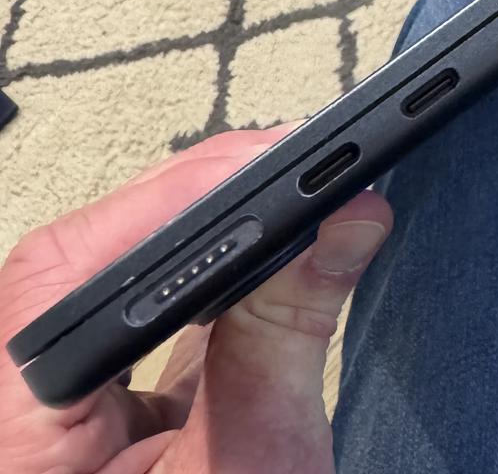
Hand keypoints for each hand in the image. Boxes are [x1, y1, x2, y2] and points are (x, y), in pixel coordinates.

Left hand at [0, 127, 391, 473]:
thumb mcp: (255, 473)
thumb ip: (286, 337)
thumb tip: (344, 221)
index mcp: (20, 427)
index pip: (84, 271)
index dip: (191, 203)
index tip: (291, 174)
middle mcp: (7, 401)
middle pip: (91, 260)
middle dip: (208, 211)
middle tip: (309, 186)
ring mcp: (29, 402)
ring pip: (107, 278)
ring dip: (207, 245)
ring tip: (291, 217)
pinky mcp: (64, 403)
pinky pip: (124, 317)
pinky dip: (198, 288)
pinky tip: (255, 266)